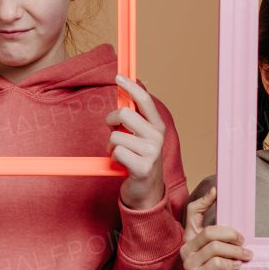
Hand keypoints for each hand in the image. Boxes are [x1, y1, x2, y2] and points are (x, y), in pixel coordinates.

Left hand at [106, 74, 166, 210]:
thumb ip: (134, 120)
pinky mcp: (142, 167)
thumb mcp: (140, 138)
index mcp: (157, 126)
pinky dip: (113, 158)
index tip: (118, 77)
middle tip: (113, 132)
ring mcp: (151, 152)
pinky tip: (122, 165)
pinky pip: (116, 153)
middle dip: (111, 122)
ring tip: (119, 154)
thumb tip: (122, 96)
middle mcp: (157, 137)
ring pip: (116, 136)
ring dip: (111, 146)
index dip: (131, 86)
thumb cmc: (139, 160)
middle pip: (124, 114)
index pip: (144, 100)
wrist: (146, 192)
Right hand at [179, 186, 250, 269]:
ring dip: (236, 251)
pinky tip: (238, 265)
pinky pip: (217, 263)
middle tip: (243, 240)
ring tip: (247, 255)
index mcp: (191, 236)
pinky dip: (232, 263)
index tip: (217, 191)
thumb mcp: (221, 248)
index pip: (193, 212)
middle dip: (231, 234)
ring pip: (216, 248)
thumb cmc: (220, 267)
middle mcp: (187, 248)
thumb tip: (238, 222)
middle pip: (210, 232)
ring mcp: (190, 262)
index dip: (204, 201)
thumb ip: (222, 235)